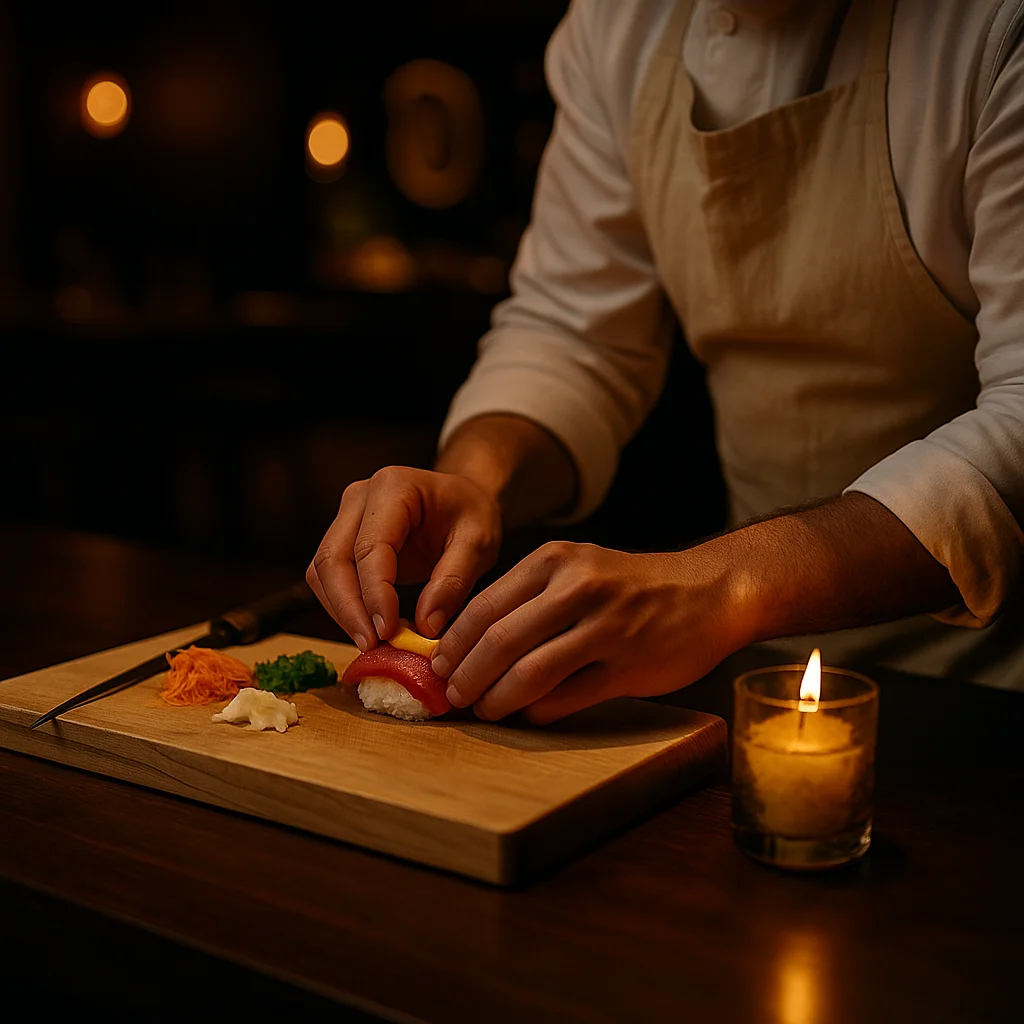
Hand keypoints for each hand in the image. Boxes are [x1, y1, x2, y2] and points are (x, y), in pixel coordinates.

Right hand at [306, 467, 501, 650]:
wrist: (463, 499)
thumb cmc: (471, 513)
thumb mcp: (479, 542)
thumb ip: (453, 581)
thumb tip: (426, 626)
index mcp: (394, 487)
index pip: (370, 546)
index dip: (374, 593)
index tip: (387, 631)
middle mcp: (359, 497)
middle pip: (333, 559)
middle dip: (348, 608)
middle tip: (373, 646)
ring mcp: (346, 517)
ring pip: (323, 572)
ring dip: (342, 612)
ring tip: (375, 643)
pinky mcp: (343, 540)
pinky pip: (330, 579)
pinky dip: (345, 608)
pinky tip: (372, 629)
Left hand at [429, 540, 746, 723]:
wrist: (709, 591)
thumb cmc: (632, 585)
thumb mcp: (579, 569)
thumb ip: (530, 598)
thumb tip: (469, 643)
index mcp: (556, 561)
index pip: (485, 606)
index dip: (454, 643)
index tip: (438, 667)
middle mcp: (579, 588)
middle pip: (500, 640)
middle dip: (467, 675)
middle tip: (452, 696)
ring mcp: (606, 628)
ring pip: (531, 672)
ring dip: (497, 698)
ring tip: (484, 709)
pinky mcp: (628, 666)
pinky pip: (568, 697)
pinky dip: (539, 711)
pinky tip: (528, 715)